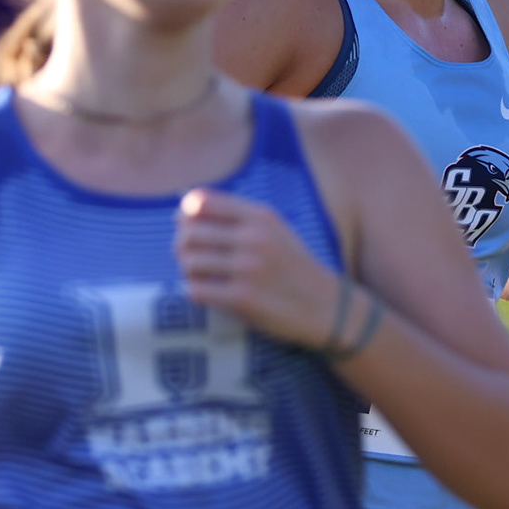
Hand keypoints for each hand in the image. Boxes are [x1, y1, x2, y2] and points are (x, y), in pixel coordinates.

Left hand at [175, 188, 340, 347]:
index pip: (201, 202)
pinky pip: (196, 290)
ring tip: (198, 276)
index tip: (186, 227)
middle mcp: (254, 238)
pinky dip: (194, 291)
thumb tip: (186, 205)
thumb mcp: (276, 229)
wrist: (327, 307)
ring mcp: (248, 269)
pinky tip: (206, 292)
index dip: (184, 215)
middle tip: (188, 256)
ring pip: (189, 262)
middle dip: (181, 245)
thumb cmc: (295, 266)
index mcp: (261, 216)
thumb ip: (238, 216)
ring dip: (187, 270)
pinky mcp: (243, 299)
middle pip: (189, 232)